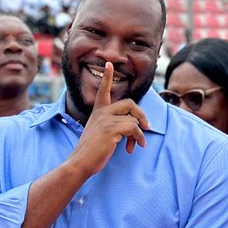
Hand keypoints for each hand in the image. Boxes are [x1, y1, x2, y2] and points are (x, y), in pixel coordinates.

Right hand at [66, 60, 150, 177]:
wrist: (80, 163)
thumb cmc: (92, 152)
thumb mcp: (101, 133)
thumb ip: (115, 125)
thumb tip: (136, 127)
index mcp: (97, 112)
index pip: (103, 90)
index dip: (107, 77)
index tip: (109, 64)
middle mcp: (101, 113)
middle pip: (129, 103)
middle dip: (141, 114)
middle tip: (147, 127)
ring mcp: (106, 120)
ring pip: (133, 118)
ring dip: (139, 133)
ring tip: (137, 144)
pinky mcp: (111, 129)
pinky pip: (134, 128)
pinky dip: (138, 138)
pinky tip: (131, 148)